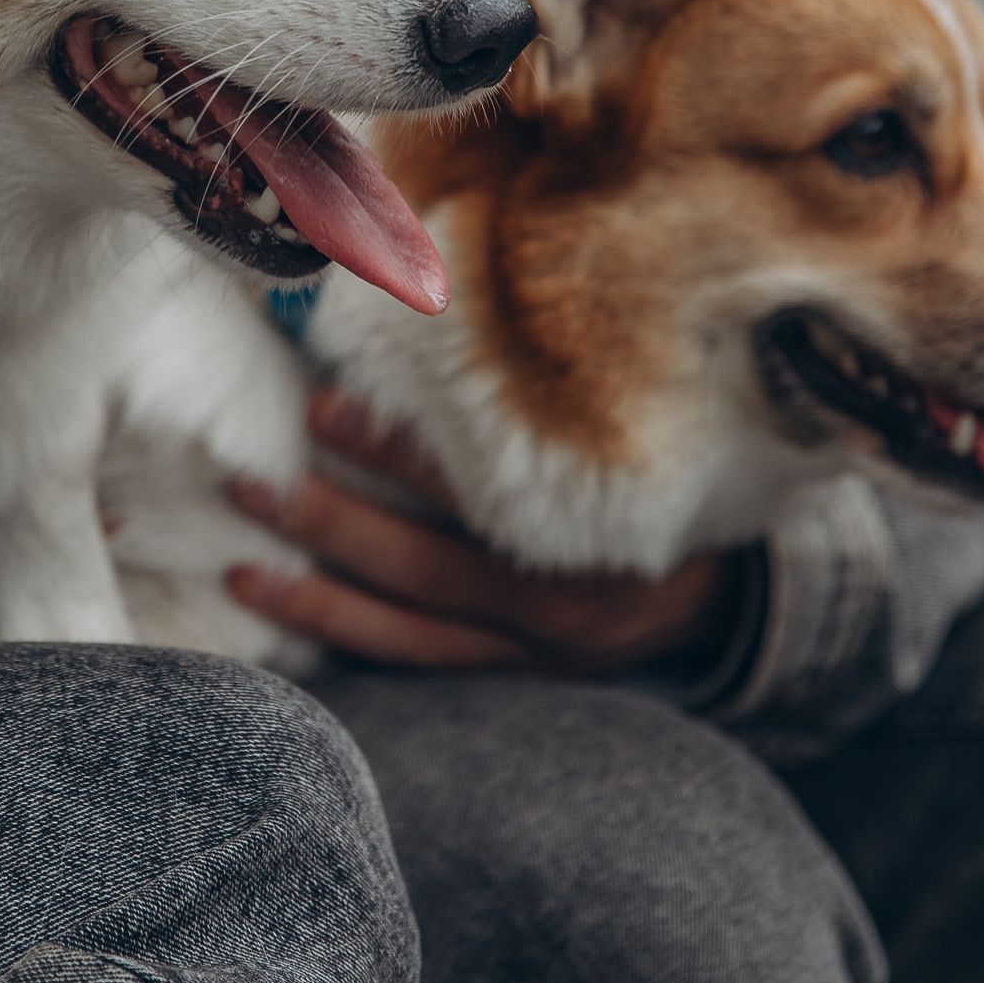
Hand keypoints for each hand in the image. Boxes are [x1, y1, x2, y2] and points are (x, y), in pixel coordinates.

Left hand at [226, 388, 743, 673]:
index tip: (323, 404)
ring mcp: (540, 659)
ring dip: (322, 604)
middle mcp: (566, 606)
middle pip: (428, 569)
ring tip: (244, 572)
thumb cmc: (672, 492)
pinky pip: (428, 674)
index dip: (396, 455)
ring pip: (415, 637)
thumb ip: (557, 393)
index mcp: (597, 531)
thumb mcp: (639, 437)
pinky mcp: (520, 686)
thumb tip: (451, 297)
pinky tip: (296, 626)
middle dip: (333, 526)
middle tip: (254, 482)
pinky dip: (360, 650)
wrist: (739, 599)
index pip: (480, 493)